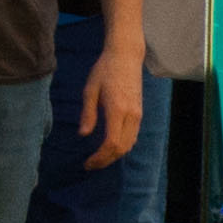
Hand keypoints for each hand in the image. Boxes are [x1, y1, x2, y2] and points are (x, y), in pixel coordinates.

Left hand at [76, 38, 142, 169]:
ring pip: (130, 144)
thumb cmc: (104, 70)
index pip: (112, 143)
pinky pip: (132, 136)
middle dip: (106, 160)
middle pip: (122, 148)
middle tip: (90, 165)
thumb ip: (88, 113)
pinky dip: (122, 146)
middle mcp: (131, 115)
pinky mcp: (139, 113)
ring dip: (114, 155)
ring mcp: (138, 115)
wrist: (125, 57)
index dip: (100, 157)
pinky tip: (109, 147)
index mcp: (117, 109)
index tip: (87, 162)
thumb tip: (83, 135)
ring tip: (98, 159)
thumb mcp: (90, 89)